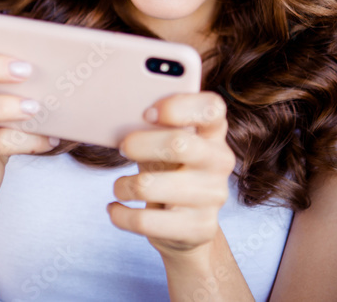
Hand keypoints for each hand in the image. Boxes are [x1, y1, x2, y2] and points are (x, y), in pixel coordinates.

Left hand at [107, 91, 235, 258]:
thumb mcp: (164, 145)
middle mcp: (220, 162)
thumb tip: (119, 117)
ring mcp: (213, 197)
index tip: (148, 113)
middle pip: (178, 144)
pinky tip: (116, 210)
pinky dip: (120, 215)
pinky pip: (145, 221)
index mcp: (213, 133)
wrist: (187, 227)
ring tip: (119, 188)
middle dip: (138, 144)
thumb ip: (153, 128)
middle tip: (123, 148)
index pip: (211, 108)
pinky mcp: (199, 229)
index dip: (179, 106)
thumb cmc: (169, 172)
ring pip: (150, 186)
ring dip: (122, 186)